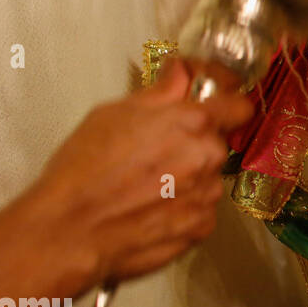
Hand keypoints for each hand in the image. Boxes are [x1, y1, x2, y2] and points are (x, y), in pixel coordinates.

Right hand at [32, 57, 253, 284]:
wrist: (69, 230)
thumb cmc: (83, 173)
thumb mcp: (112, 114)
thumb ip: (160, 94)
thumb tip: (180, 76)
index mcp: (191, 122)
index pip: (238, 106)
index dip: (228, 105)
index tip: (220, 107)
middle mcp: (207, 157)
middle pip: (215, 143)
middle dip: (192, 144)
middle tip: (155, 153)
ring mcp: (208, 195)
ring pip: (207, 178)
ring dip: (187, 179)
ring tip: (145, 186)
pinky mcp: (202, 226)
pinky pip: (200, 209)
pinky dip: (182, 208)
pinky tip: (149, 208)